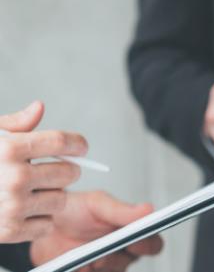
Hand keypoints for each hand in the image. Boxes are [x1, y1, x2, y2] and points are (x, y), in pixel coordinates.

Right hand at [0, 101, 86, 242]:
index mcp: (9, 149)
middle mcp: (13, 177)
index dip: (77, 144)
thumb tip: (39, 108)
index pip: (61, 142)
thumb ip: (16, 123)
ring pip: (62, 200)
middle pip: (69, 173)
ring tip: (34, 191)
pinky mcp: (9, 230)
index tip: (81, 147)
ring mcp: (12, 206)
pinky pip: (47, 225)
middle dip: (67, 170)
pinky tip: (25, 211)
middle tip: (56, 170)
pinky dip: (40, 220)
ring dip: (53, 195)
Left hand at [30, 191, 162, 269]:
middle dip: (114, 260)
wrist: (42, 226)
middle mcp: (121, 250)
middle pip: (130, 262)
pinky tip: (75, 266)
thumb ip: (120, 209)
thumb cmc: (72, 210)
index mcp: (129, 230)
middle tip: (99, 256)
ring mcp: (104, 265)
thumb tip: (148, 209)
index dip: (148, 245)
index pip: (152, 242)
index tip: (133, 244)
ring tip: (82, 260)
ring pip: (112, 271)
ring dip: (98, 267)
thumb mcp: (96, 203)